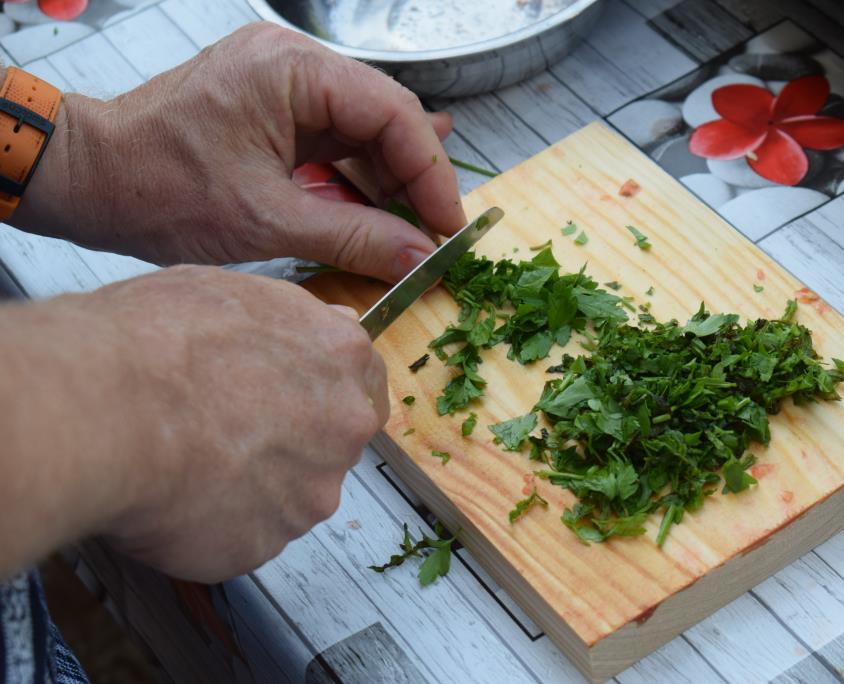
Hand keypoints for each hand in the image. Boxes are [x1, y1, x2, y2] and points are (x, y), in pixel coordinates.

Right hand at [7, 266, 387, 581]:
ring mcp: (309, 494)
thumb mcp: (234, 292)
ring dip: (251, 487)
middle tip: (229, 435)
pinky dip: (216, 525)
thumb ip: (292, 322)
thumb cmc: (154, 340)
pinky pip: (245, 536)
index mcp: (341, 356)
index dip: (323, 394)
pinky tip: (176, 499)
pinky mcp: (265, 545)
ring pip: (289, 496)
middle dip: (290, 444)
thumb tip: (314, 329)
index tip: (296, 403)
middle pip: (330, 444)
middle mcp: (343, 428)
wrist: (103, 408)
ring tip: (188, 465)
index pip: (362, 383)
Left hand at [13, 22, 466, 282]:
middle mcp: (293, 64)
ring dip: (387, 182)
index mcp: (293, 71)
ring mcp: (282, 83)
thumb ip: (355, 237)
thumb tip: (420, 257)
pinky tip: (380, 206)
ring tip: (414, 230)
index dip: (430, 173)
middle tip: (436, 234)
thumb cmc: (157, 188)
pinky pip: (333, 140)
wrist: (88, 179)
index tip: (449, 225)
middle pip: (384, 118)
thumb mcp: (268, 221)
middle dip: (412, 179)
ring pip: (362, 131)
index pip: (393, 113)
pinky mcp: (272, 108)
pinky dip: (355, 179)